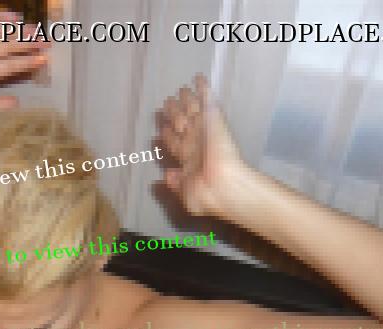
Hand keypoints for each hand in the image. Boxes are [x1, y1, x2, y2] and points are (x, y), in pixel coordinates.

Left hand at [159, 75, 244, 216]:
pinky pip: (207, 101)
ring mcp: (205, 131)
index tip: (162, 129)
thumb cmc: (203, 195)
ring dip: (186, 100)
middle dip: (174, 114)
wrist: (221, 187)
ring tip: (180, 89)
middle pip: (182, 124)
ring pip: (192, 111)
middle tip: (167, 101)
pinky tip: (199, 78)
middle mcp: (195, 144)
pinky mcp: (214, 120)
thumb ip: (174, 183)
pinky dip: (203, 89)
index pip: (175, 144)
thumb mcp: (184, 193)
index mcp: (188, 162)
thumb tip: (165, 176)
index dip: (168, 136)